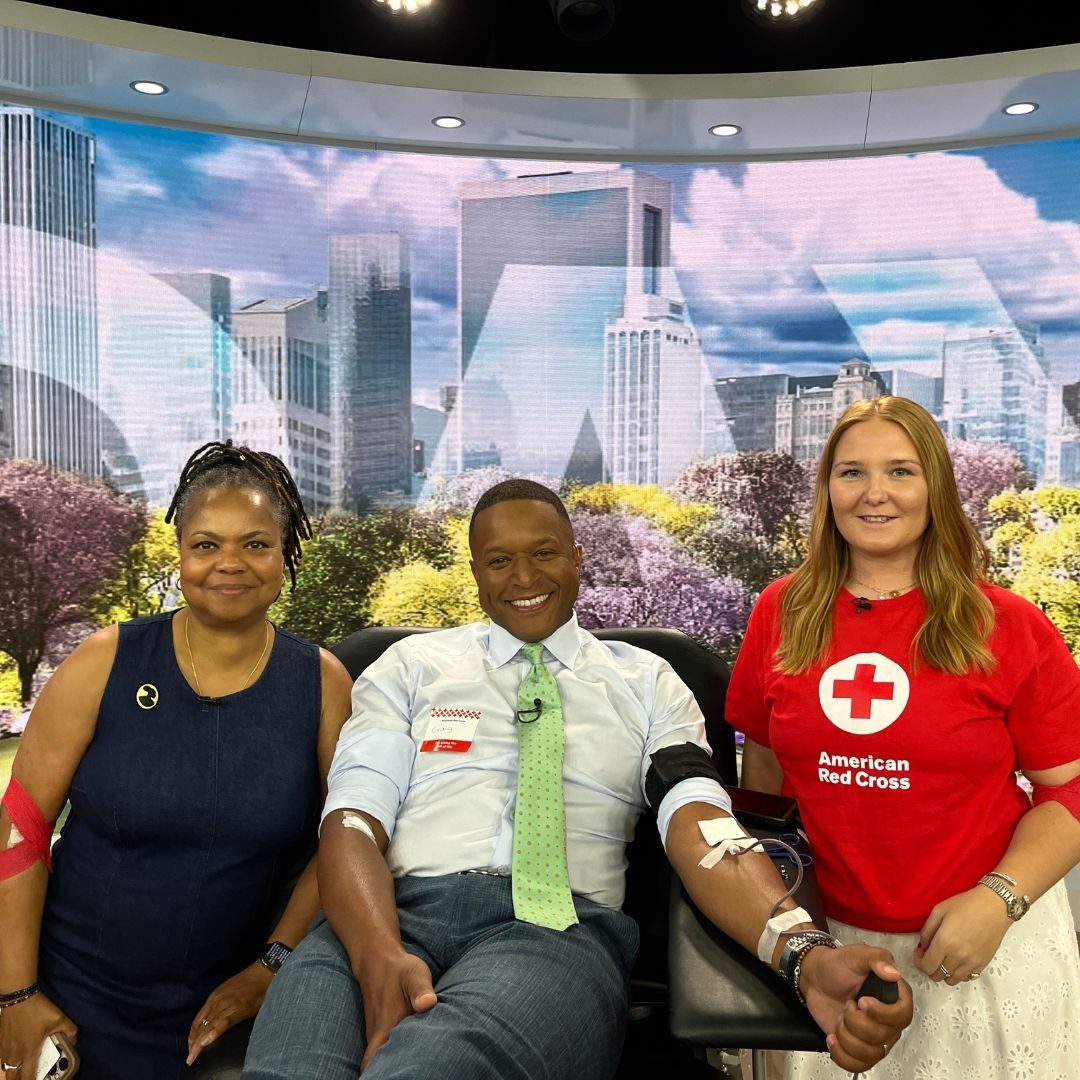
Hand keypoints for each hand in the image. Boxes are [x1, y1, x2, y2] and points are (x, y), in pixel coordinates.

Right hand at [0, 993, 76, 1079]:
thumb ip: (69, 1030)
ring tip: (21, 1068)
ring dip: (13, 1070)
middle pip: (12, 1077)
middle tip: (28, 1077)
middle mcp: (14, 1054)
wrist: (17, 997)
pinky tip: (13, 1053)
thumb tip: (73, 1039)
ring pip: (6, 1067)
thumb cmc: (37, 1010)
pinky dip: (6, 1059)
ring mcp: (4, 1048)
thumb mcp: (59, 1018)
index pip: (28, 1077)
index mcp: (29, 1052)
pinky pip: (1, 1056)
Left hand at [186, 962, 273, 1064]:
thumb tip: (215, 1021)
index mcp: (214, 998)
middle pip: (201, 1025)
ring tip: (193, 1056)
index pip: (198, 1020)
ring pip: (208, 1026)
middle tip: (189, 1059)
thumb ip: (220, 1005)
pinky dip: (214, 1033)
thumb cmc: (249, 984)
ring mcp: (225, 1005)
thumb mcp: (229, 993)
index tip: (190, 1047)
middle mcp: (216, 1002)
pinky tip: (206, 1042)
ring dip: (199, 1043)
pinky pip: (222, 1023)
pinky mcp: (236, 1009)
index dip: (192, 1035)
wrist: (263, 972)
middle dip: (194, 1043)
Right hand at [355, 948, 436, 1072]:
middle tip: (407, 1074)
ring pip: (378, 1057)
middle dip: (388, 1073)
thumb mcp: (414, 974)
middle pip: (376, 1065)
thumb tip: (428, 1003)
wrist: (376, 958)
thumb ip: (421, 990)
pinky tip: (404, 1055)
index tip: (399, 1076)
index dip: (385, 1073)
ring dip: (389, 1064)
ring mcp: (375, 1032)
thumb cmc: (399, 968)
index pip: (377, 1060)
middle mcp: (377, 1033)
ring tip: (408, 1069)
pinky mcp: (376, 1029)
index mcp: (386, 1024)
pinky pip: (379, 1049)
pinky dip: (388, 1055)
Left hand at [799, 945, 912, 1073]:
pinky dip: (842, 1055)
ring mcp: (874, 1035)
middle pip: (883, 1037)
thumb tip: (894, 973)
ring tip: (840, 1019)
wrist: (815, 978)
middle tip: (847, 1005)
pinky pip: (859, 1065)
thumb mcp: (855, 954)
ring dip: (847, 1037)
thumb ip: (876, 958)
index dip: (883, 1014)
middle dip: (856, 1022)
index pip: (903, 1015)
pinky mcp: (859, 1047)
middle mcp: (888, 1019)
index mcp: (893, 995)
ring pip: (871, 1054)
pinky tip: (833, 1038)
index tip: (862, 1002)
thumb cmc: (836, 965)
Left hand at [915, 886, 1010, 984]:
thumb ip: (927, 931)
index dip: (918, 961)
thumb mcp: (939, 911)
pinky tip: (957, 961)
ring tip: (943, 958)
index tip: (919, 951)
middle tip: (929, 954)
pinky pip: (967, 978)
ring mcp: (972, 963)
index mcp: (945, 942)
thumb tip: (923, 947)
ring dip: (943, 972)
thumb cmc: (966, 904)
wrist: (995, 907)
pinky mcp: (983, 964)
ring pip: (951, 980)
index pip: (926, 966)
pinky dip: (958, 973)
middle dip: (929, 966)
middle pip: (937, 975)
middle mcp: (958, 956)